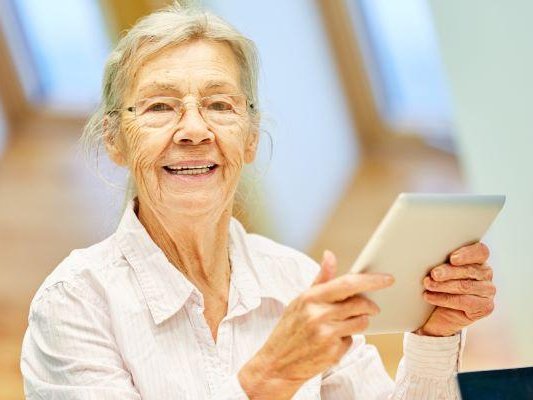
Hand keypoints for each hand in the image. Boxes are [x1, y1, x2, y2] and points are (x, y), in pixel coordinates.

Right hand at [238, 250, 393, 398]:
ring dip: (360, 321)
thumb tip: (330, 255)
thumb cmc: (289, 328)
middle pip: (360, 304)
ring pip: (361, 323)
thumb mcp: (300, 301)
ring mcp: (327, 335)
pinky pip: (352, 340)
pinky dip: (347, 338)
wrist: (276, 364)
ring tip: (345, 323)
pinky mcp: (333, 353)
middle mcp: (319, 315)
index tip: (388, 278)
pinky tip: (332, 340)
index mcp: (310, 298)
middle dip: (370, 305)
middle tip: (372, 306)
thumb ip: (320, 280)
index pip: (348, 284)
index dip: (371, 280)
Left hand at [417, 242, 495, 336]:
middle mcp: (485, 273)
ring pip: (465, 286)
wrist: (436, 312)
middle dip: (449, 272)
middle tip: (434, 274)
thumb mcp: (439, 270)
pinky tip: (429, 297)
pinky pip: (464, 302)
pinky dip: (443, 299)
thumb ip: (440, 261)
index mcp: (477, 258)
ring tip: (428, 285)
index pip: (480, 251)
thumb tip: (427, 255)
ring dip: (443, 286)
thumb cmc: (438, 284)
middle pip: (470, 270)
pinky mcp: (486, 306)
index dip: (467, 254)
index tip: (452, 258)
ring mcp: (488, 290)